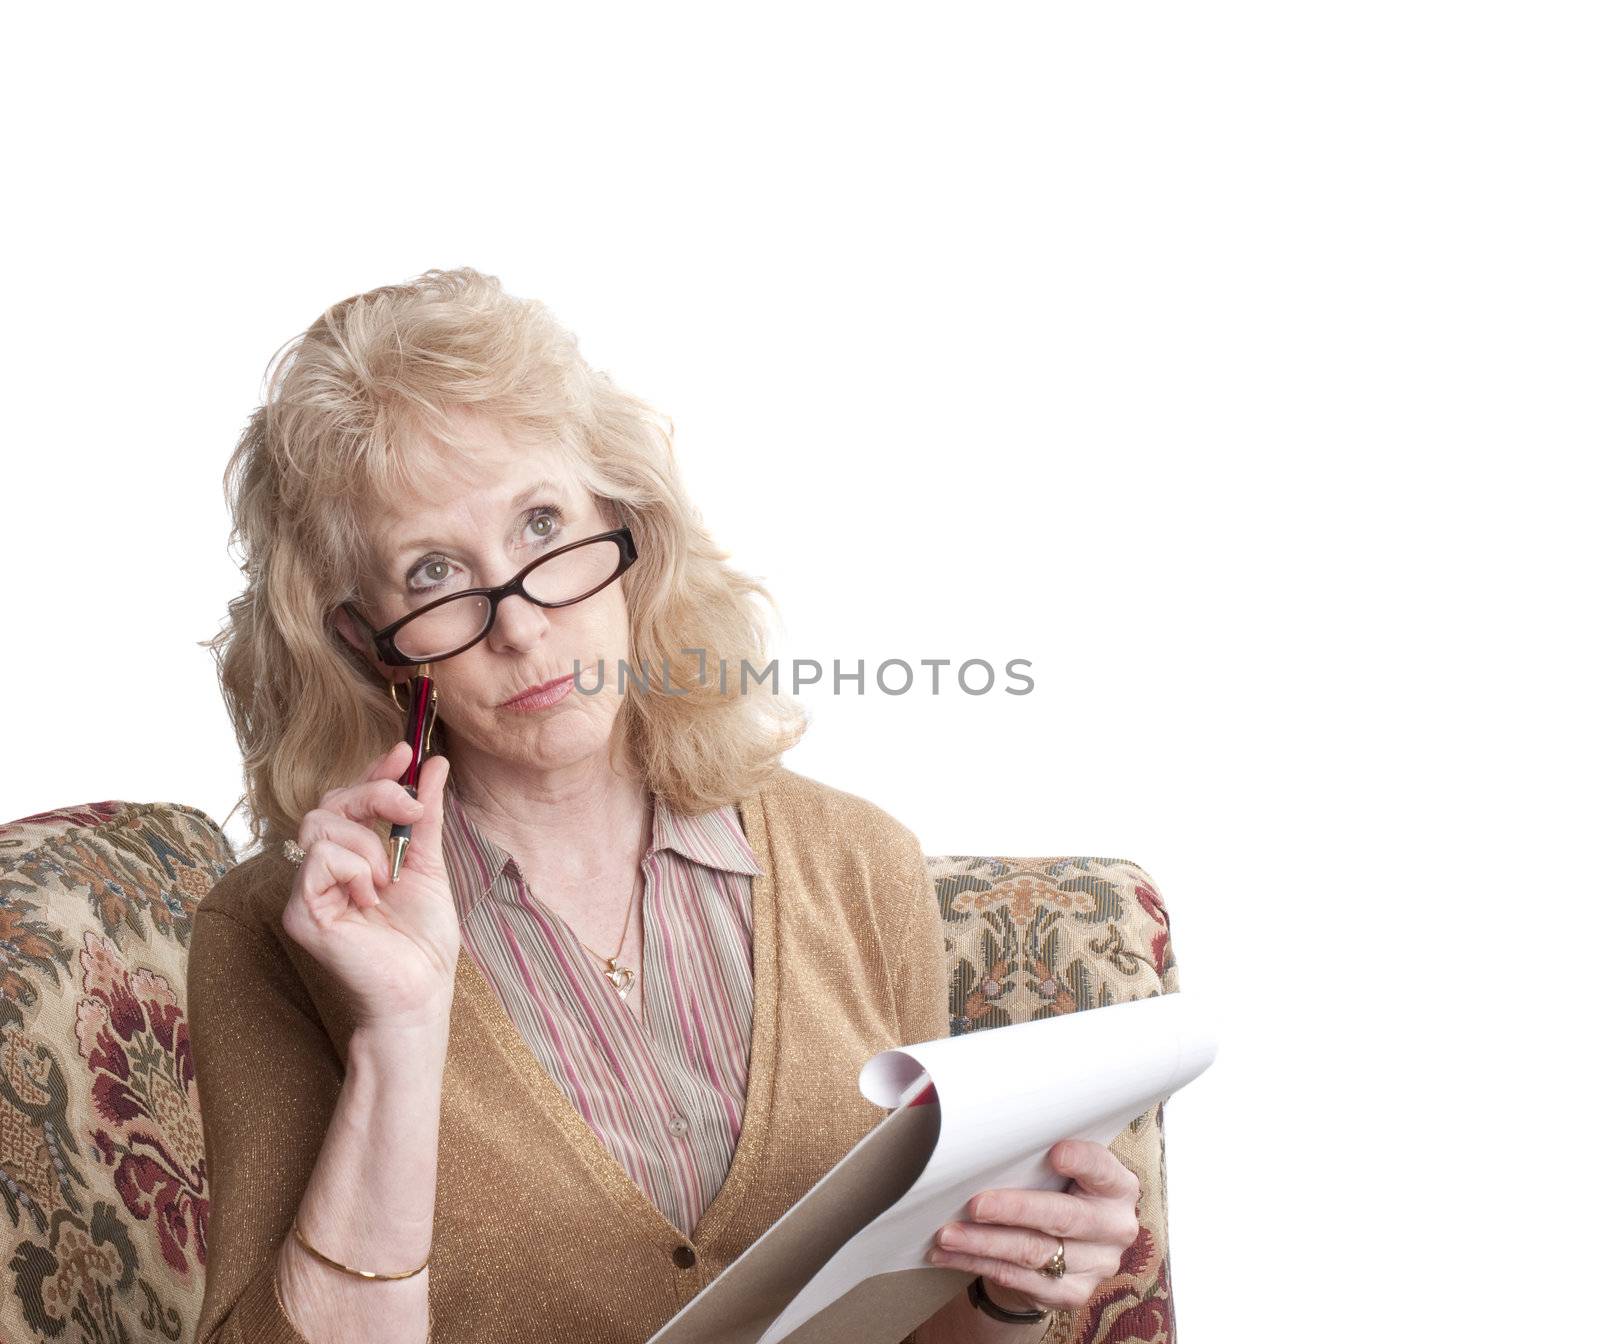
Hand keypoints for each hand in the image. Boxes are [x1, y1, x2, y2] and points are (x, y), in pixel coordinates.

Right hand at [282, 741, 457, 1031]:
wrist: (421, 991)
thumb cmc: (423, 941)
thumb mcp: (430, 864)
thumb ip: (427, 815)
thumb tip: (435, 764)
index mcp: (353, 858)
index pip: (349, 800)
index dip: (373, 772)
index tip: (406, 751)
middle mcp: (323, 871)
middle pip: (330, 803)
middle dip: (375, 795)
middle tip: (411, 812)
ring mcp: (307, 891)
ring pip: (321, 825)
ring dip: (368, 845)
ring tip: (387, 881)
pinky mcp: (300, 912)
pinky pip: (319, 859)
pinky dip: (354, 869)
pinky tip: (369, 898)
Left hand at [926, 1139, 1140, 1314]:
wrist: (1053, 1249)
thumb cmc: (1052, 1192)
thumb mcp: (1056, 1171)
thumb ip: (1039, 1158)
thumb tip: (990, 1141)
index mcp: (1117, 1186)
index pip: (1102, 1169)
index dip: (1082, 1162)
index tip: (1055, 1153)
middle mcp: (1114, 1227)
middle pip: (1063, 1216)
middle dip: (1014, 1209)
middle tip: (975, 1205)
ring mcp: (1096, 1264)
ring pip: (1033, 1252)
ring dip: (984, 1243)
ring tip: (947, 1234)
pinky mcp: (1071, 1293)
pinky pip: (1017, 1279)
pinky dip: (977, 1264)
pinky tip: (951, 1256)